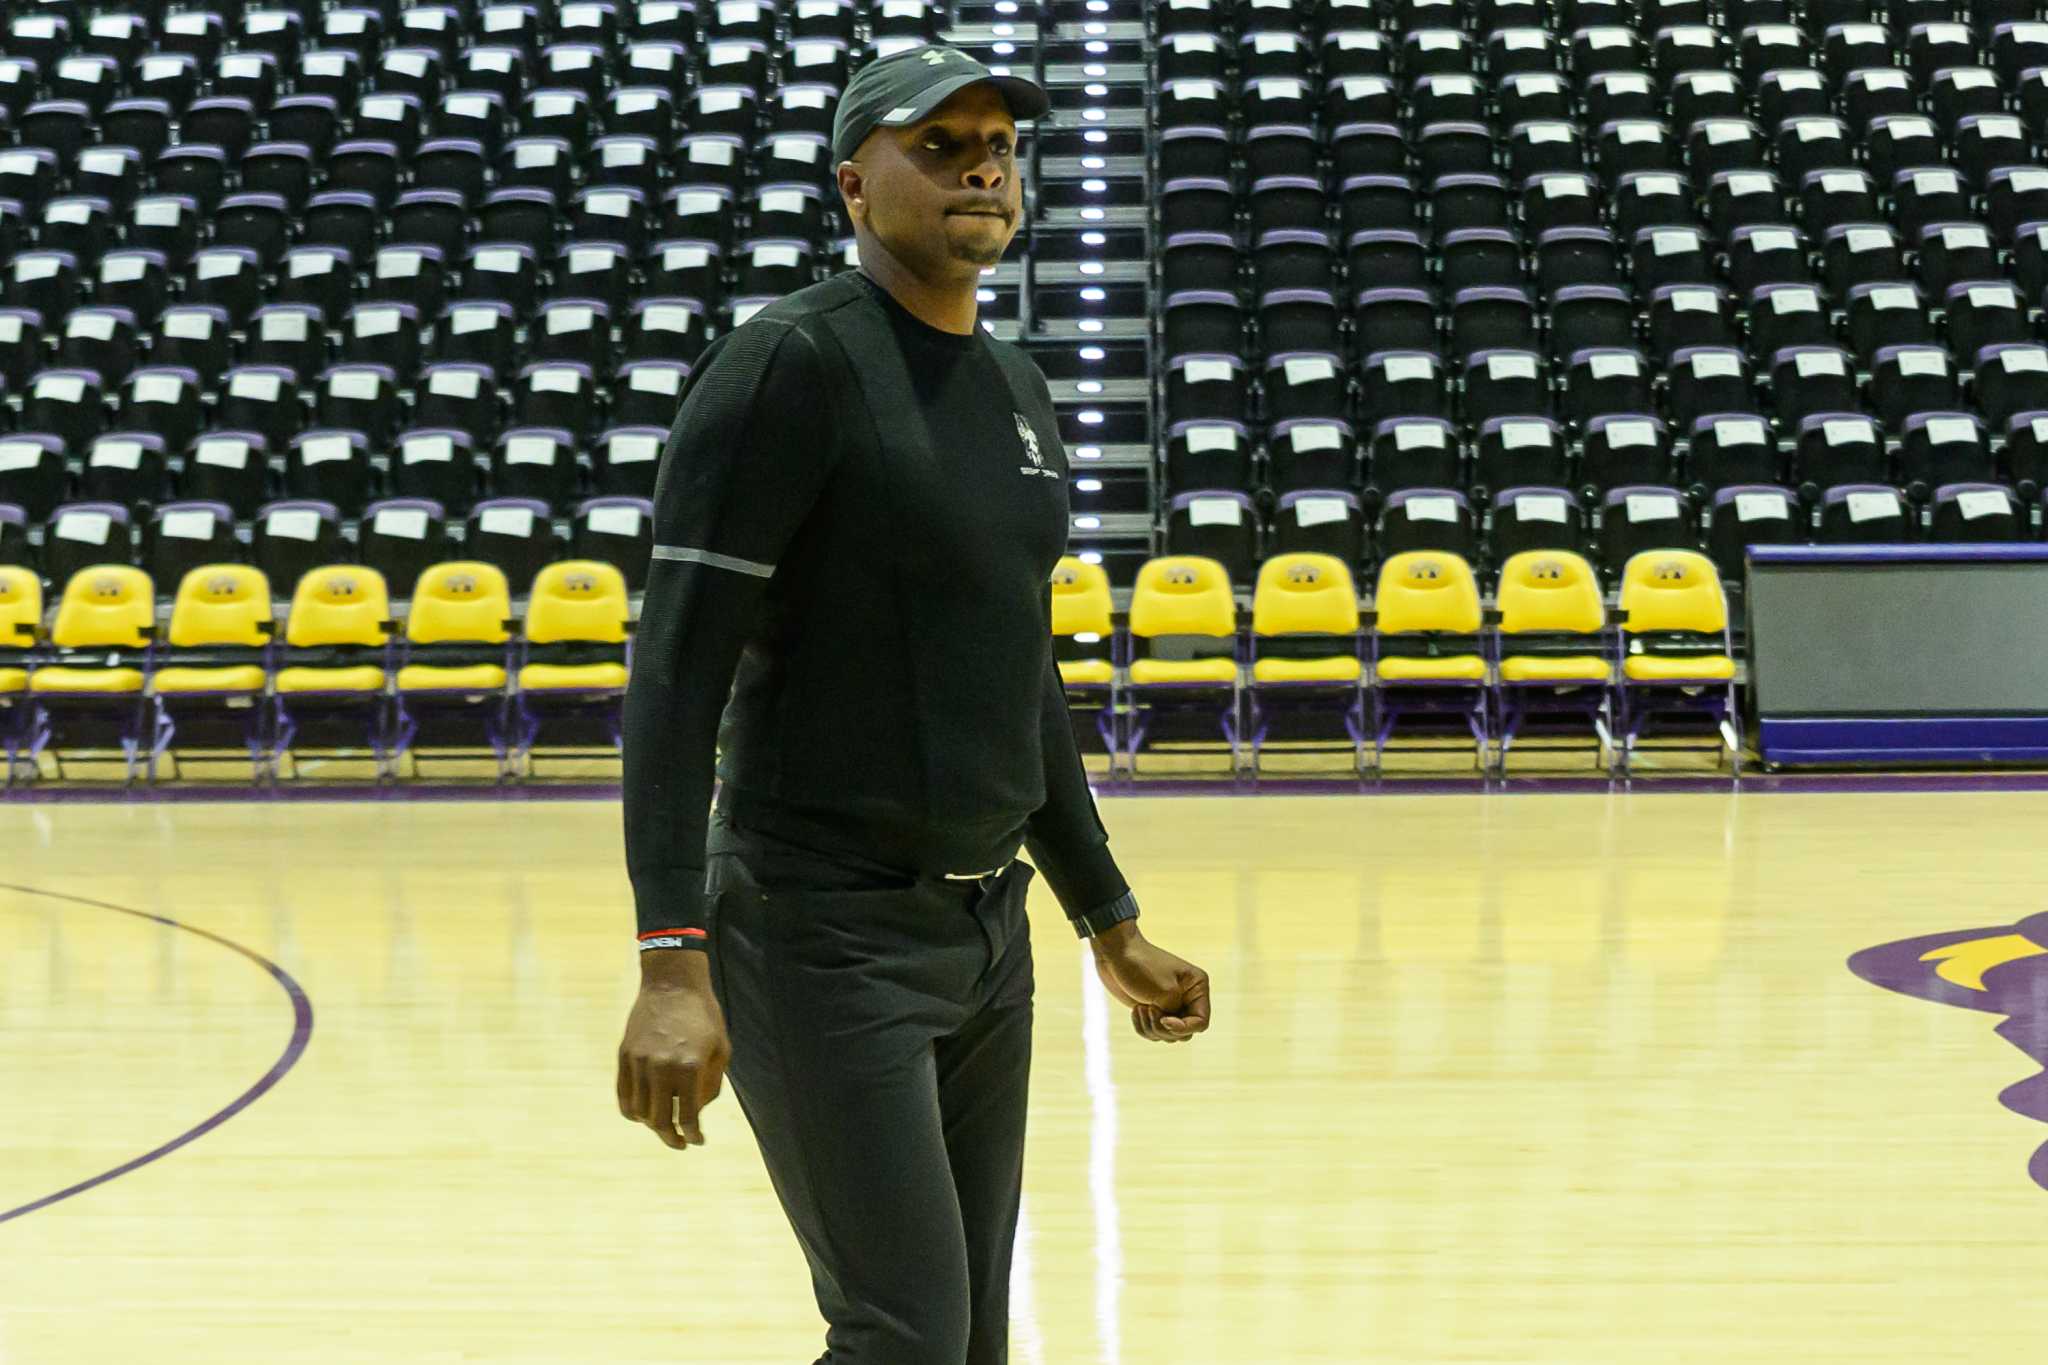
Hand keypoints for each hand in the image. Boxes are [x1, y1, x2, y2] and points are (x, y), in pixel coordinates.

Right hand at [617, 950, 729, 1150]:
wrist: (673, 983)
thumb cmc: (703, 1015)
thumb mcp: (721, 1049)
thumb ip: (711, 1084)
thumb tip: (697, 1112)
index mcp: (690, 1067)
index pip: (688, 1116)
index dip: (693, 1135)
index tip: (697, 1141)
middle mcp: (661, 1068)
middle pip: (660, 1120)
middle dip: (672, 1137)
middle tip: (680, 1142)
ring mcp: (639, 1062)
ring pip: (640, 1111)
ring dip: (652, 1125)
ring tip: (665, 1126)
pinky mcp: (625, 1056)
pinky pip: (624, 1096)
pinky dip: (632, 1111)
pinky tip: (644, 1114)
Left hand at [1089, 921, 1211, 1043]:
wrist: (1117, 953)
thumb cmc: (1143, 967)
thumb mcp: (1165, 992)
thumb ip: (1176, 1015)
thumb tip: (1172, 1029)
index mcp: (1197, 987)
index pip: (1200, 1022)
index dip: (1183, 1027)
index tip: (1165, 1020)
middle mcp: (1187, 998)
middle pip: (1184, 1033)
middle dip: (1164, 1028)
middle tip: (1150, 1010)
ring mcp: (1169, 1005)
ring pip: (1167, 1036)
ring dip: (1151, 1027)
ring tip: (1140, 1008)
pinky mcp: (1153, 1010)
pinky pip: (1153, 1033)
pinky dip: (1142, 1026)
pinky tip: (1135, 1010)